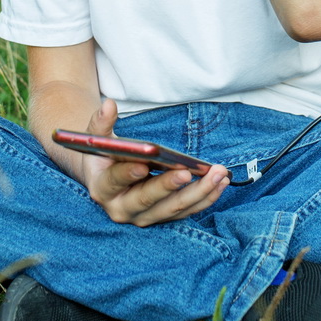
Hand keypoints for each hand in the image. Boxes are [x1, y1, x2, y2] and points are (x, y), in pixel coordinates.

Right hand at [79, 99, 229, 226]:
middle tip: (187, 172)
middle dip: (169, 186)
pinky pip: (188, 210)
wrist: (108, 177)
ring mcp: (144, 216)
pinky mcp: (164, 216)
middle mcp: (122, 209)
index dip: (127, 174)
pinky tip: (222, 182)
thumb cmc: (105, 155)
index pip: (114, 182)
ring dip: (198, 192)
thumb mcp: (98, 138)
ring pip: (173, 209)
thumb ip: (101, 123)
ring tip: (217, 174)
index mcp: (102, 189)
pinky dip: (206, 197)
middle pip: (148, 200)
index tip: (142, 165)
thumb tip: (109, 105)